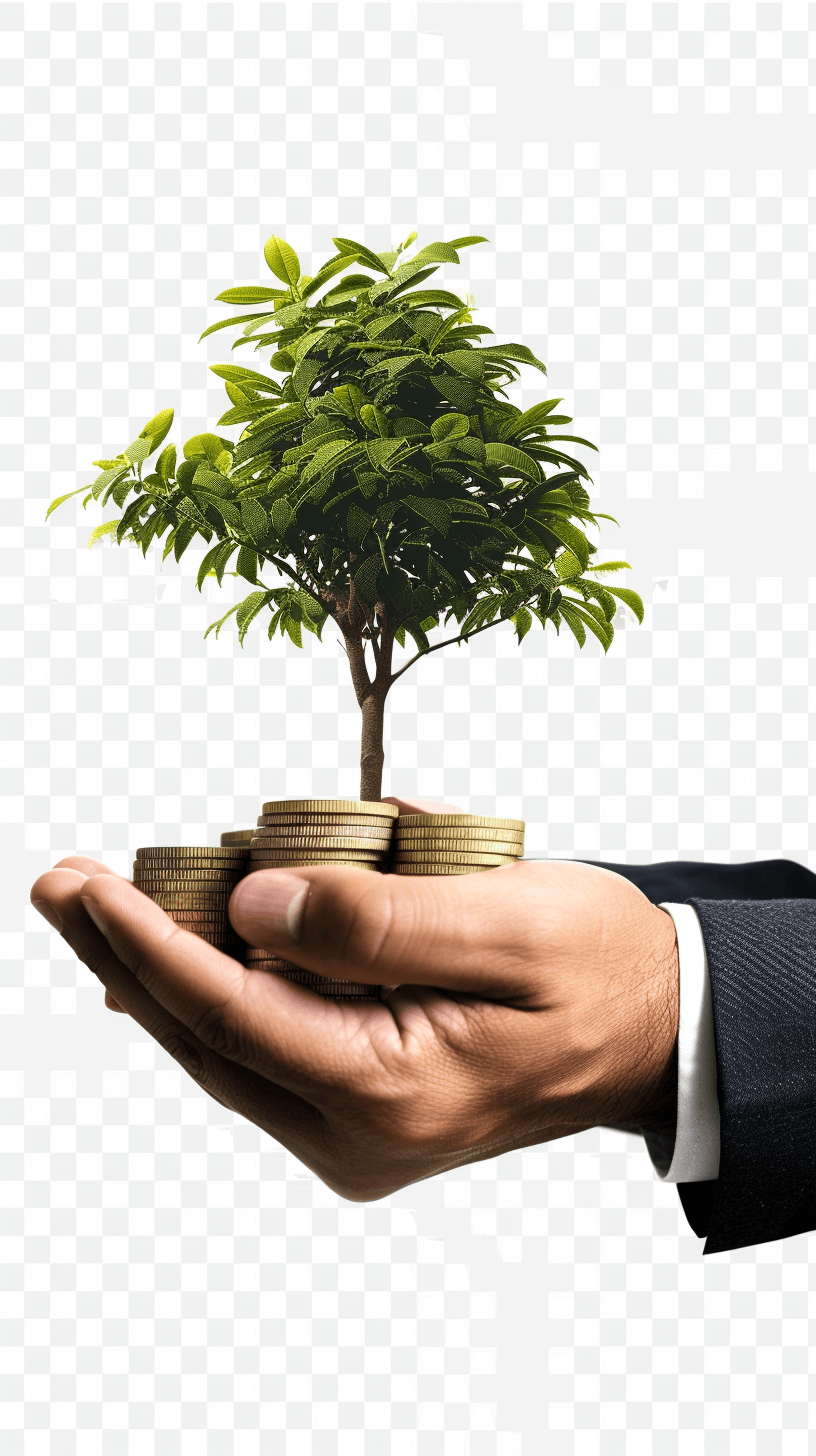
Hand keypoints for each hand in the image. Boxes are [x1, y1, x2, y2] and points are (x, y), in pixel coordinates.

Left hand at [30, 852, 678, 1199]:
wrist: (656, 1030)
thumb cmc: (597, 964)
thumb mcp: (506, 922)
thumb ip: (377, 921)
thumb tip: (250, 908)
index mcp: (395, 1091)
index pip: (233, 1016)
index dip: (148, 946)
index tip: (83, 886)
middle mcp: (359, 1135)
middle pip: (209, 1039)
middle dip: (126, 957)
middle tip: (58, 883)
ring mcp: (357, 1137)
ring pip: (227, 1050)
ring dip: (159, 974)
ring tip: (94, 905)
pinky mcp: (364, 1116)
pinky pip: (263, 1053)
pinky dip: (214, 995)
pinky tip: (166, 958)